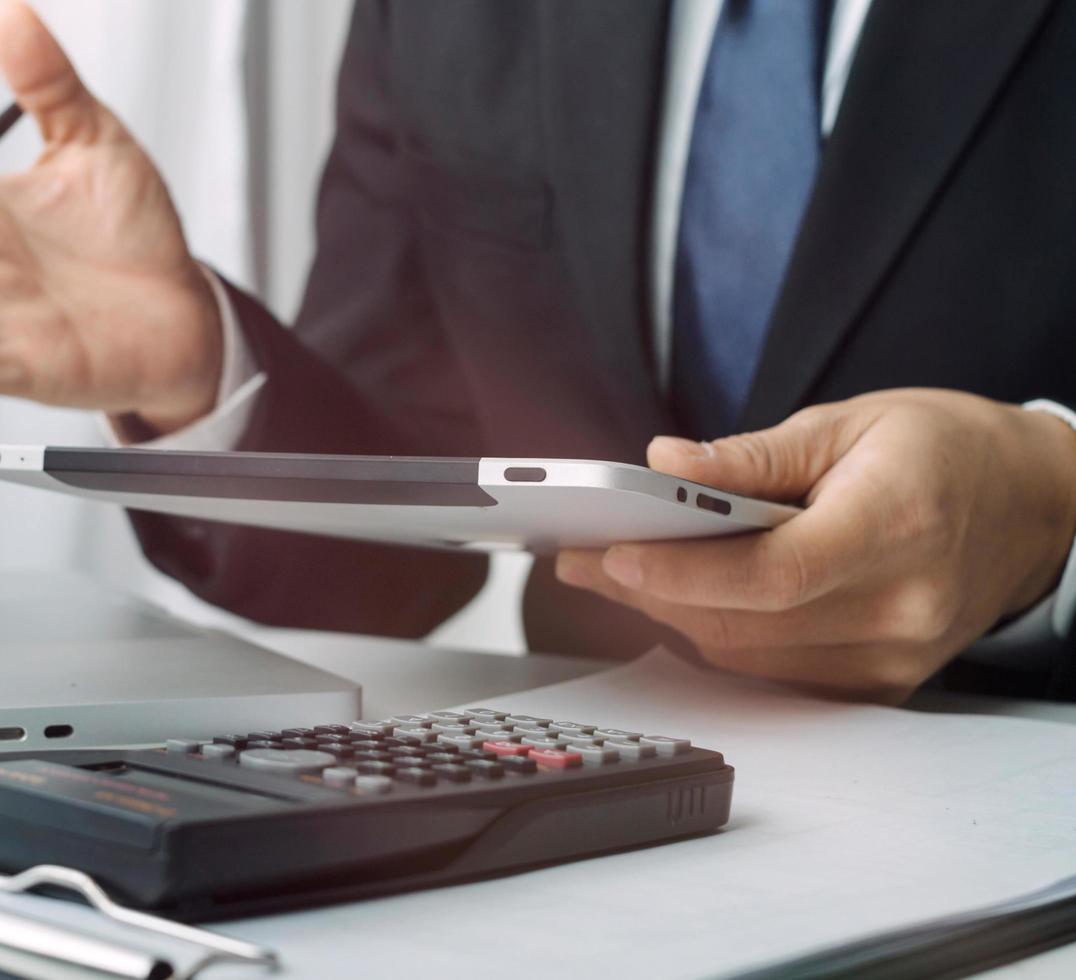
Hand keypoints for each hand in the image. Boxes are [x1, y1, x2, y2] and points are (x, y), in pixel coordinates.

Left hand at [554, 390, 1075, 699]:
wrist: (1034, 507)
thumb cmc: (946, 452)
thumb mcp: (849, 422)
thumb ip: (751, 456)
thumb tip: (662, 465)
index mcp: (896, 526)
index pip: (774, 572)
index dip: (684, 571)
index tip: (611, 553)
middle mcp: (903, 605)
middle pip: (746, 621)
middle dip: (651, 591)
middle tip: (582, 556)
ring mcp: (897, 655)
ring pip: (749, 655)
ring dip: (672, 617)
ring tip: (616, 574)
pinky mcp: (885, 682)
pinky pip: (776, 673)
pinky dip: (721, 638)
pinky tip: (681, 602)